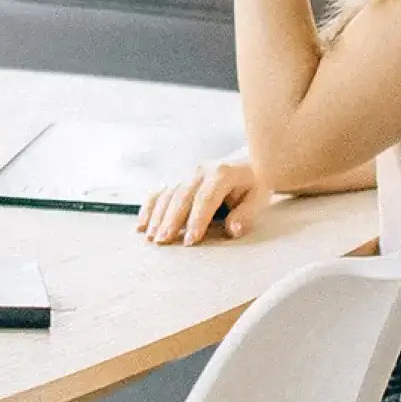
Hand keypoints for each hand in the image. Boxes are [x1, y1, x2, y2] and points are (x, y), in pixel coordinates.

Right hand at [139, 153, 270, 244]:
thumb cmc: (255, 182)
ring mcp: (188, 173)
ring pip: (168, 194)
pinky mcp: (180, 179)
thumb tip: (232, 230)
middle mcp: (201, 170)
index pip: (206, 198)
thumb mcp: (259, 197)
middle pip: (182, 196)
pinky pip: (160, 192)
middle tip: (164, 241)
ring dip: (157, 216)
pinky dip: (149, 207)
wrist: (248, 160)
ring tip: (151, 238)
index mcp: (223, 172)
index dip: (197, 220)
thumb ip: (245, 214)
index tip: (191, 240)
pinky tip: (141, 224)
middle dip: (171, 220)